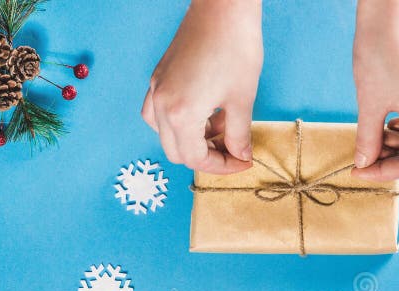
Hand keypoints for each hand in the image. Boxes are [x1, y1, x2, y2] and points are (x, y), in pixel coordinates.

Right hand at [141, 0, 262, 173]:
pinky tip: (202, 114)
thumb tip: (241, 156)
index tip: (242, 162)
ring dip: (191, 141)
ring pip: (164, 134)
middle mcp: (161, 104)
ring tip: (220, 128)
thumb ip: (239, 135)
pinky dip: (177, 123)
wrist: (222, 8)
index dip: (222, 166)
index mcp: (181, 114)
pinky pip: (157, 113)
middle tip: (232, 151)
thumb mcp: (242, 99)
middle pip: (177, 152)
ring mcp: (156, 89)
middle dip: (207, 157)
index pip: (196, 158)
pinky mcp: (158, 77)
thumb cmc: (235, 47)